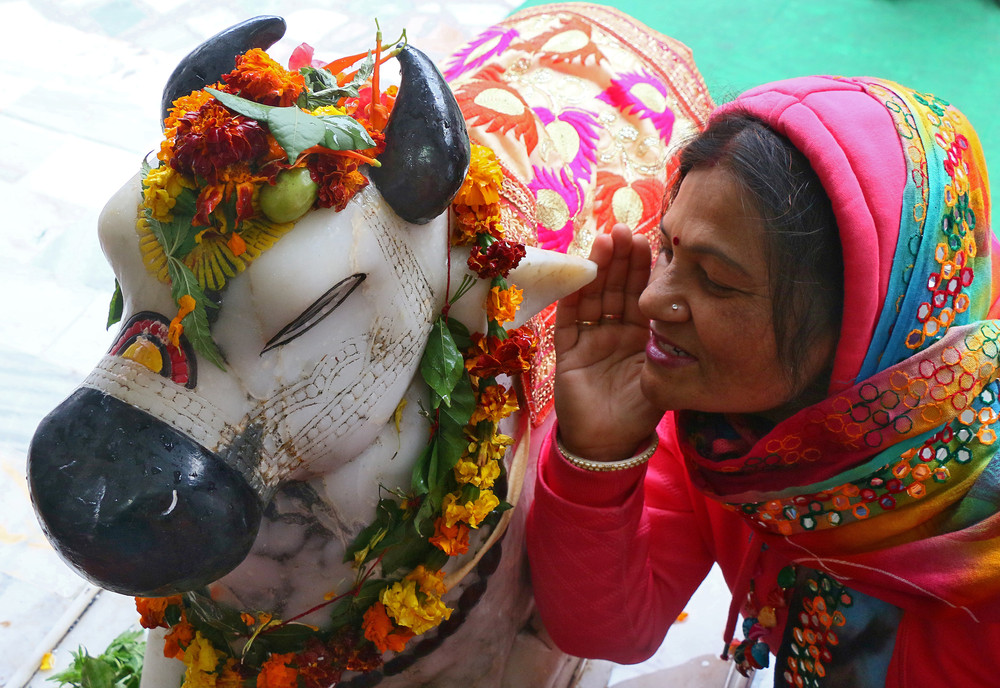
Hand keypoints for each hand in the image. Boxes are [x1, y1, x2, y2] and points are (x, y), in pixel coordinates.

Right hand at [554, 224, 663, 461]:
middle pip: (617, 288)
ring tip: (605, 239)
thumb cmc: (638, 413)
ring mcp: (591, 338)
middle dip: (620, 258)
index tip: (648, 240)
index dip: (643, 268)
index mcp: (642, 336)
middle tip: (625, 229)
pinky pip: (569, 318)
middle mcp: (616, 331)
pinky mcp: (568, 350)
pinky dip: (572, 295)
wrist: (607, 445)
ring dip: (598, 268)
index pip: (643, 294)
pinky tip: (577, 271)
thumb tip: (685, 306)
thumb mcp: (662, 376)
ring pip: (593, 296)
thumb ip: (668, 345)